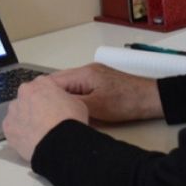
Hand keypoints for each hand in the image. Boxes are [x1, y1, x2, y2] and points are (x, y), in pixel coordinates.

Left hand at [3, 76, 89, 161]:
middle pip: (28, 98)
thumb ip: (64, 98)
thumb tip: (63, 103)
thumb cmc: (69, 123)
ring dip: (26, 120)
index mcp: (42, 83)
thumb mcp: (77, 102)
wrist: (59, 143)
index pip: (43, 85)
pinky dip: (20, 134)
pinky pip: (13, 129)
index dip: (49, 97)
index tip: (53, 105)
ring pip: (18, 113)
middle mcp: (24, 93)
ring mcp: (14, 110)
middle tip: (47, 120)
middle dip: (35, 107)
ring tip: (40, 132)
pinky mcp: (8, 127)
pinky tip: (32, 140)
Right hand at [45, 63, 163, 122]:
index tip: (33, 107)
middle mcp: (87, 71)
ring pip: (70, 88)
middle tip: (40, 112)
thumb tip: (54, 107)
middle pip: (60, 83)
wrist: (152, 99)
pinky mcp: (101, 84)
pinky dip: (73, 99)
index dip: (42, 94)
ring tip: (53, 113)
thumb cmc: (127, 102)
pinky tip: (71, 111)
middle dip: (50, 97)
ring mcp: (94, 77)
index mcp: (84, 74)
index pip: (54, 81)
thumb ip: (73, 105)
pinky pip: (80, 90)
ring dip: (63, 99)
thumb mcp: (96, 107)